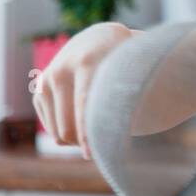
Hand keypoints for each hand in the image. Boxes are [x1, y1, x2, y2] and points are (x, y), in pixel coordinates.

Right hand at [33, 21, 133, 159]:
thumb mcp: (135, 67)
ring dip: (80, 140)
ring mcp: (45, 81)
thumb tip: (156, 117)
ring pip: (59, 134)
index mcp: (87, 61)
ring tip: (102, 125)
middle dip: (87, 142)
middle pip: (67, 129)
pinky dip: (71, 134)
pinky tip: (85, 118)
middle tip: (111, 141)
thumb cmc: (124, 61)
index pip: (84, 103)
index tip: (93, 155)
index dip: (87, 133)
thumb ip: (142, 89)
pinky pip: (53, 131)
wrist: (97, 41)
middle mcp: (60, 70)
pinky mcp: (38, 91)